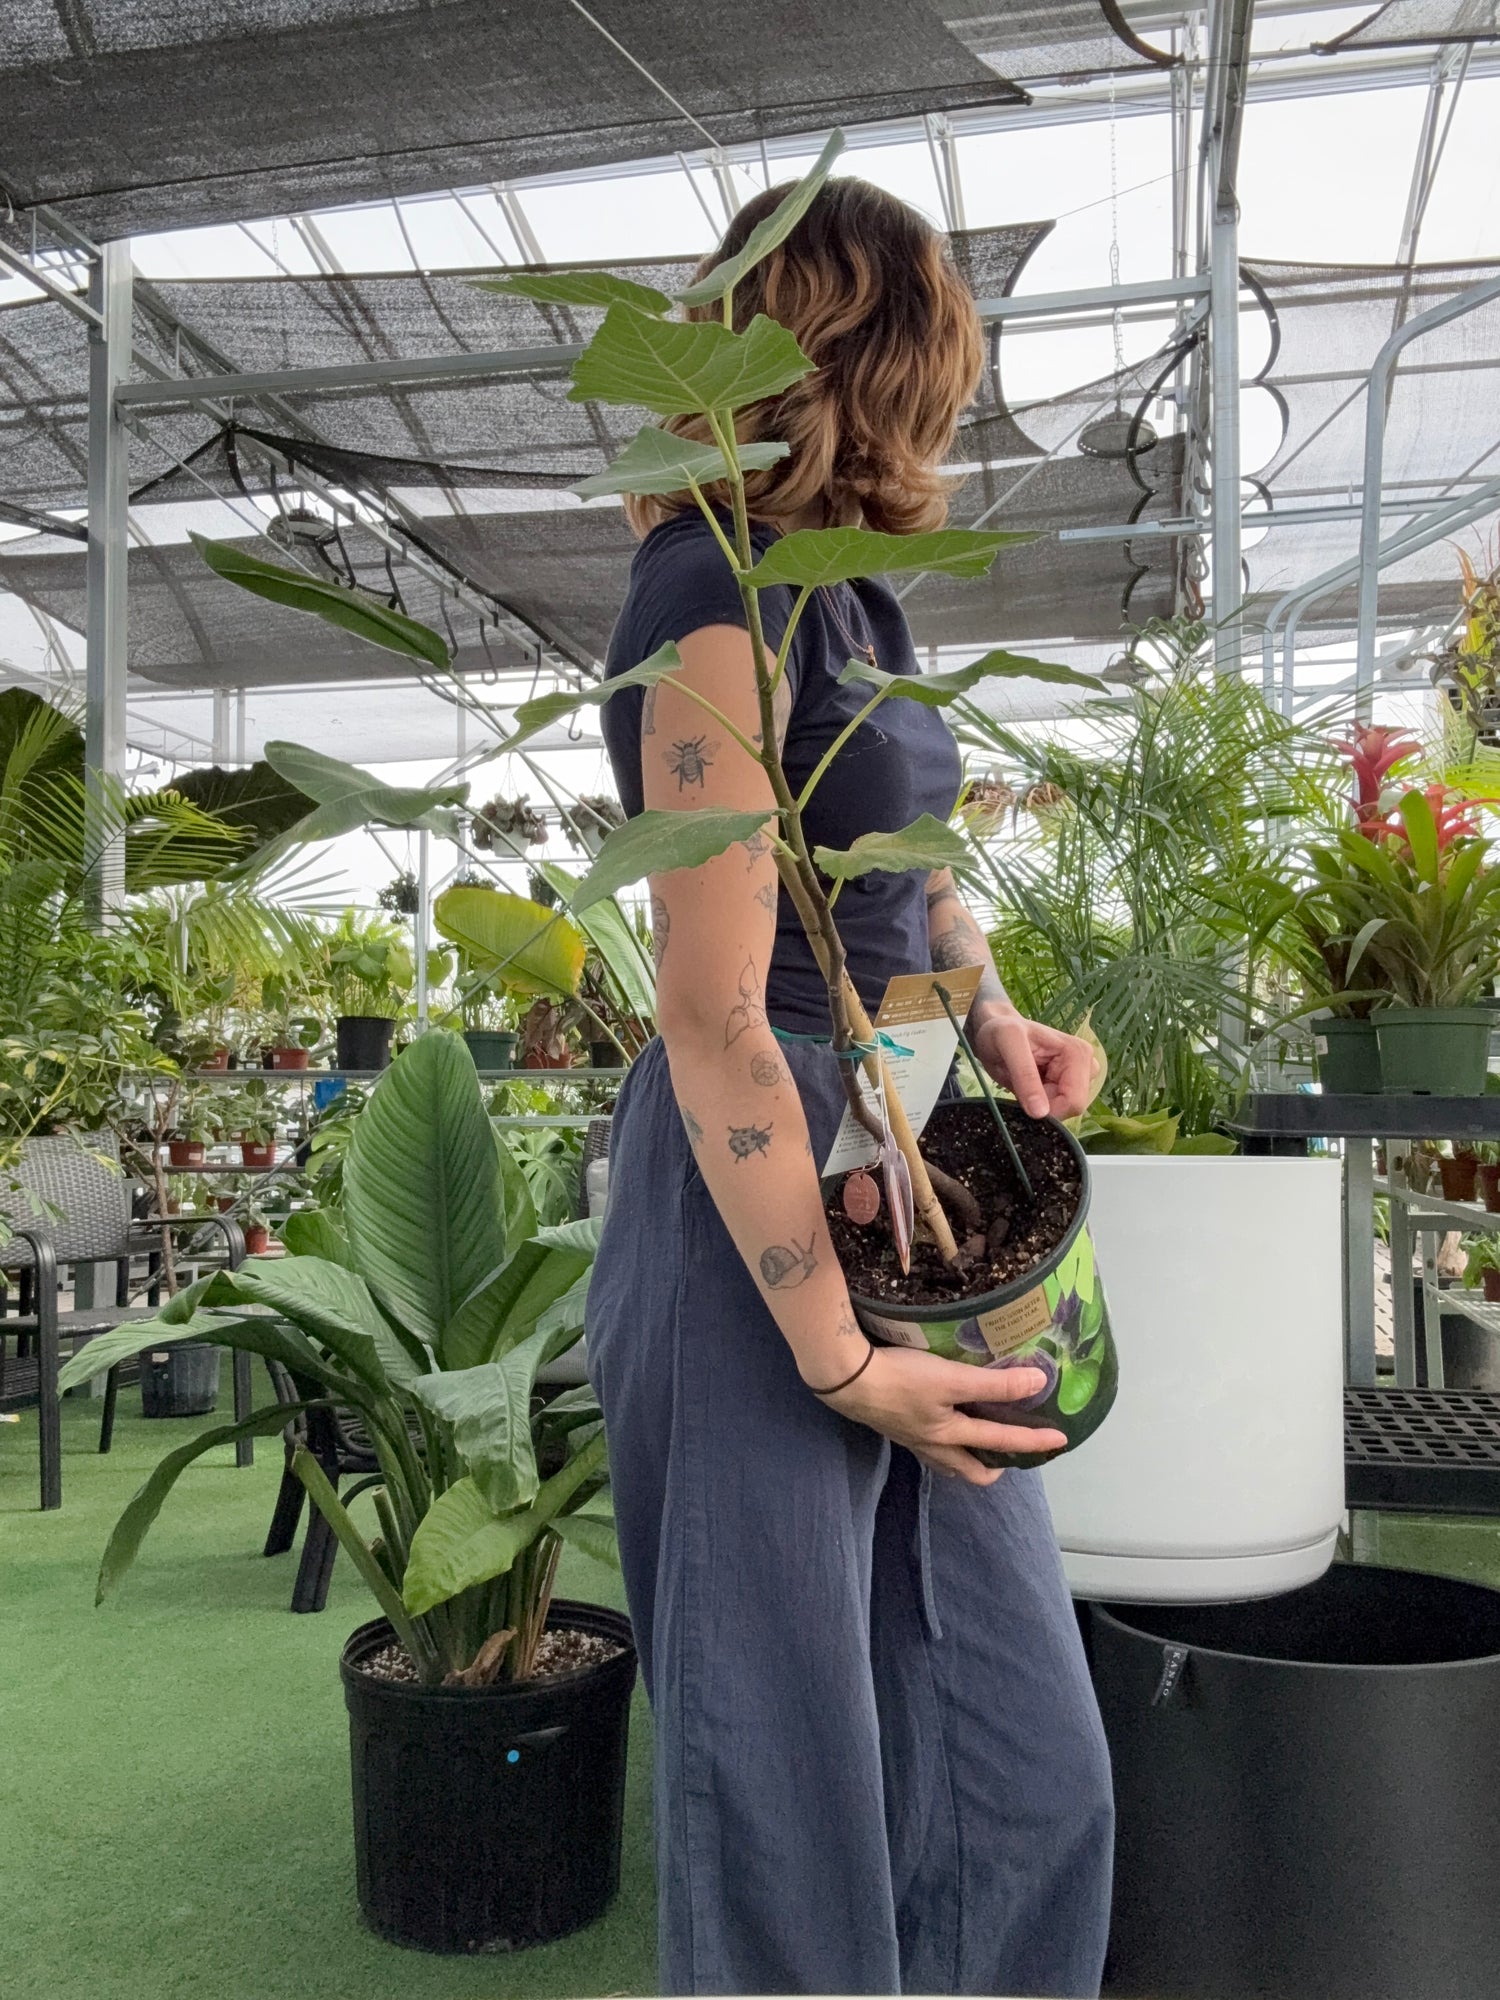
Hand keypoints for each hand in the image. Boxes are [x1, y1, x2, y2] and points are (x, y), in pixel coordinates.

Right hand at [814, 1343, 1065, 1485]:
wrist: (847, 1380)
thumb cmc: (901, 1380)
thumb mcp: (951, 1379)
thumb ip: (994, 1384)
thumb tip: (1038, 1382)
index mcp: (950, 1437)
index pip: (1001, 1443)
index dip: (1033, 1442)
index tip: (1059, 1441)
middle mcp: (932, 1446)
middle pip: (969, 1471)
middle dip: (994, 1468)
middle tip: (1011, 1454)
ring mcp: (911, 1438)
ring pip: (947, 1460)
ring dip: (968, 1458)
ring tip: (982, 1441)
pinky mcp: (895, 1425)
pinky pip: (929, 1444)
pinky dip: (946, 1441)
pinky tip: (943, 1420)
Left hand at [970, 1004, 1097, 1120]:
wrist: (994, 1031)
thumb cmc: (1000, 1032)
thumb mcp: (1008, 1044)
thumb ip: (1025, 1076)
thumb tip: (1041, 1112)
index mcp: (1078, 1053)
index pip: (1074, 1101)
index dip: (1048, 1109)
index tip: (1025, 1096)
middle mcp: (1086, 1064)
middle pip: (1072, 1107)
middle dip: (1045, 1105)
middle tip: (1023, 1085)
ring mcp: (1079, 1076)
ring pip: (1065, 1110)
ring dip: (1041, 1105)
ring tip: (1025, 1082)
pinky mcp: (1069, 1084)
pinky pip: (1059, 1108)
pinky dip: (1040, 1104)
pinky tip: (1029, 1086)